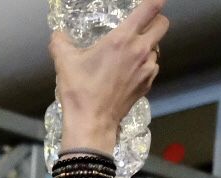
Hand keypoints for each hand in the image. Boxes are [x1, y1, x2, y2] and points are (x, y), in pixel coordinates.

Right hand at [50, 0, 166, 150]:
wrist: (91, 122)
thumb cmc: (81, 91)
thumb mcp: (64, 62)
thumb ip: (61, 43)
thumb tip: (58, 36)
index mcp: (122, 39)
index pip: (150, 9)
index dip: (154, 1)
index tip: (152, 1)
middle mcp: (140, 50)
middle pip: (163, 24)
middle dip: (155, 20)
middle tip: (142, 25)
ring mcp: (147, 68)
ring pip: (157, 47)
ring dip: (147, 46)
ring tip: (129, 54)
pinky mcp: (147, 84)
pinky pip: (152, 67)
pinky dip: (144, 65)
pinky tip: (128, 72)